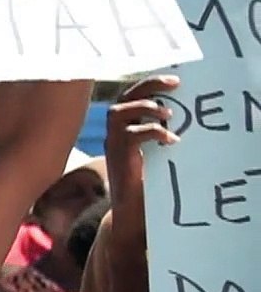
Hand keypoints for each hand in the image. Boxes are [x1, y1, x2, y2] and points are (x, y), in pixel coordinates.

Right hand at [104, 74, 178, 244]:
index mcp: (122, 128)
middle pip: (124, 97)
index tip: (175, 80)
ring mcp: (113, 144)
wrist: (133, 211)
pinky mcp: (118, 157)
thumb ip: (158, 132)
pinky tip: (170, 140)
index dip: (150, 84)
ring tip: (168, 114)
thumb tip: (178, 112)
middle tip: (175, 84)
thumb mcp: (154, 151)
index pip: (130, 96)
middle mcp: (113, 132)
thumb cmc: (147, 182)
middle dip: (149, 86)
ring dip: (145, 107)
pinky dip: (152, 132)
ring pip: (120, 112)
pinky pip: (131, 135)